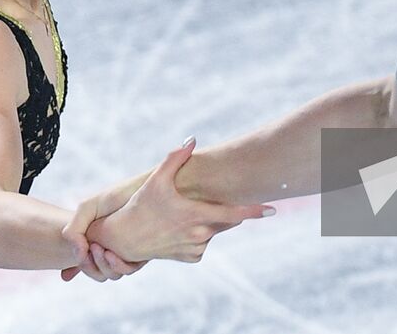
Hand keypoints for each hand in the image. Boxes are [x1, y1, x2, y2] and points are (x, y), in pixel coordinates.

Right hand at [60, 179, 145, 282]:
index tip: (71, 268)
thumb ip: (74, 229)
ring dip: (103, 266)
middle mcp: (112, 246)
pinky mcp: (142, 254)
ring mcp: (127, 251)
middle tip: (94, 248)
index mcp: (98, 236)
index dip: (78, 266)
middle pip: (97, 271)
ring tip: (102, 249)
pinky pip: (128, 269)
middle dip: (90, 266)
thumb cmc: (122, 194)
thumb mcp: (89, 208)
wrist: (154, 187)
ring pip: (111, 273)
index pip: (86, 262)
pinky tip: (111, 252)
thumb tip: (78, 254)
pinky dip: (118, 266)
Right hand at [64, 138, 274, 275]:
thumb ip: (175, 157)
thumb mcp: (156, 179)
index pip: (233, 213)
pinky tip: (179, 230)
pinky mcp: (191, 257)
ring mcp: (196, 247)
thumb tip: (192, 139)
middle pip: (226, 219)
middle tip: (204, 203)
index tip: (273, 210)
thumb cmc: (141, 205)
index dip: (254, 211)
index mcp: (195, 214)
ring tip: (180, 217)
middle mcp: (199, 233)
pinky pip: (204, 242)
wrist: (124, 239)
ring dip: (207, 222)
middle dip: (225, 209)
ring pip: (214, 230)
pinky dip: (198, 235)